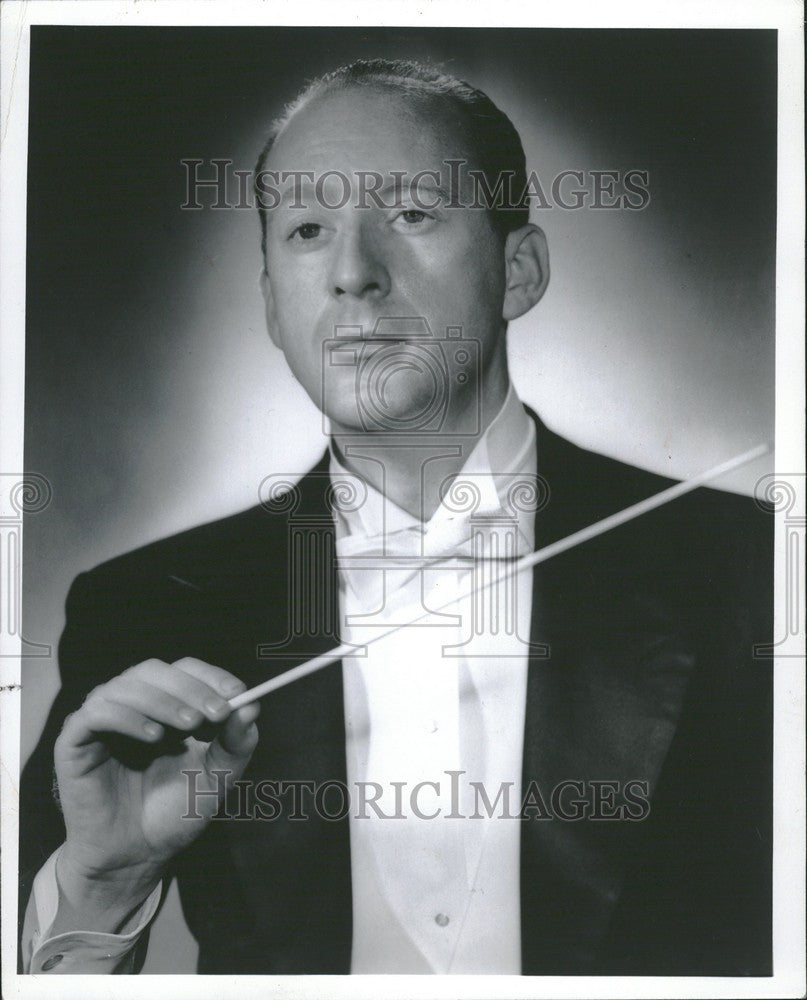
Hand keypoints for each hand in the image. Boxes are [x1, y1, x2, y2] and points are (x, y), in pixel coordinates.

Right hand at [51, 657, 258, 931]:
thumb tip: (252, 706)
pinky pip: (95, 713)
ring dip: (163, 700)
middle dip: (190, 688)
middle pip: (155, 670)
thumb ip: (236, 742)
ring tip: (188, 727)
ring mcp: (102, 719)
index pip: (185, 670)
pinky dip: (126, 717)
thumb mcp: (217, 776)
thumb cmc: (175, 813)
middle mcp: (132, 704)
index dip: (211, 676)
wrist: (136, 857)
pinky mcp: (75, 740)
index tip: (237, 692)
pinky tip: (153, 737)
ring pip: (126, 685)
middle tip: (215, 711)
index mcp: (165, 705)